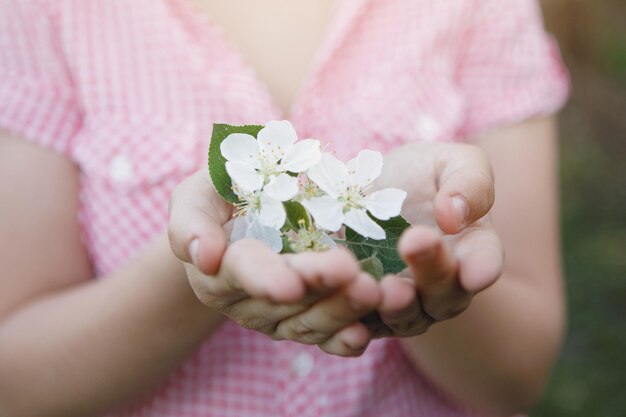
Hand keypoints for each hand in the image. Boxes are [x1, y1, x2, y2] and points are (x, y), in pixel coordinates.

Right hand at [168, 171, 380, 355]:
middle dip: (318, 287)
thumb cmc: (223, 198)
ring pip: (310, 322)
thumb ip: (190, 222)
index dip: (265, 279)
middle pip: (286, 300)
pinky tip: (366, 331)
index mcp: (219, 272)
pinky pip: (327, 339)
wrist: (251, 216)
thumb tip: (203, 256)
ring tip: (372, 290)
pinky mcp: (309, 324)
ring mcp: (280, 318)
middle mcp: (248, 303)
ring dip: (342, 309)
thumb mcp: (197, 197)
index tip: (290, 284)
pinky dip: (346, 340)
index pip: (243, 273)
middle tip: (349, 271)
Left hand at [363, 143, 503, 337]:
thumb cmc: (421, 176)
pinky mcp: (367, 311)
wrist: (371, 192)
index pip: (485, 261)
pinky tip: (344, 298)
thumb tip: (454, 215)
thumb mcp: (449, 163)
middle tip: (414, 244)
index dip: (482, 268)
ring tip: (384, 286)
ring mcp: (407, 304)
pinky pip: (363, 323)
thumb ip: (468, 182)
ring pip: (406, 317)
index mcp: (473, 249)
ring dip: (397, 305)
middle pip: (445, 293)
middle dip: (432, 273)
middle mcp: (444, 286)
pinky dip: (355, 317)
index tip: (476, 271)